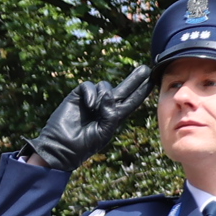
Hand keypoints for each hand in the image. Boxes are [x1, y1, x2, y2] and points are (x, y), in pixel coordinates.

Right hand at [27, 66, 150, 171]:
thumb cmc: (84, 144)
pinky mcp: (77, 97)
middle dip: (135, 79)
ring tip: (96, 109)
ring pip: (105, 86)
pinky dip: (91, 93)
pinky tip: (89, 105)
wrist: (62, 146)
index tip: (153, 81)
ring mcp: (91, 101)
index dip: (142, 91)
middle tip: (145, 69)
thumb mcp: (105, 132)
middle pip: (124, 88)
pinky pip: (88, 86)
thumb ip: (111, 114)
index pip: (132, 100)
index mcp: (115, 116)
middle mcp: (105, 106)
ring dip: (104, 94)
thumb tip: (109, 94)